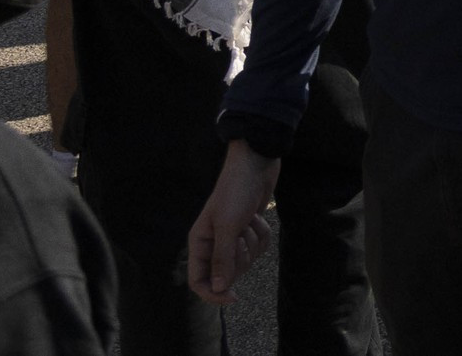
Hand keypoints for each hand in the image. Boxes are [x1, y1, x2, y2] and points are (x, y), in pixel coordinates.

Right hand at [186, 142, 280, 301]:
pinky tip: (258, 218)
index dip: (213, 294)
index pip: (198, 281)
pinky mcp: (249, 230)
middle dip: (240, 258)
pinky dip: (263, 235)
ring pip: (246, 260)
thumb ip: (222, 258)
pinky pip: (259, 247)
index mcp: (199, 243)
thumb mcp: (227, 225)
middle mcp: (213, 243)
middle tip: (241, 235)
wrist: (257, 164)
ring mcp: (232, 237)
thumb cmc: (236, 191)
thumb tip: (219, 288)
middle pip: (226, 273)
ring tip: (249, 220)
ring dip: (253, 242)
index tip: (233, 298)